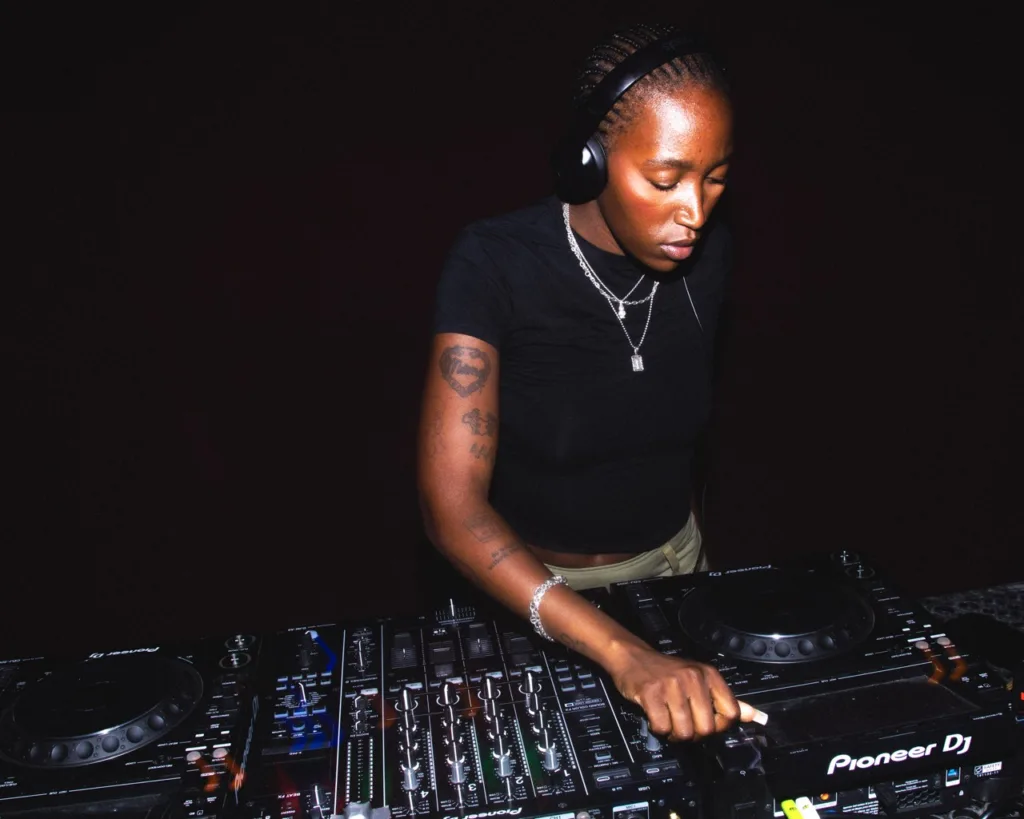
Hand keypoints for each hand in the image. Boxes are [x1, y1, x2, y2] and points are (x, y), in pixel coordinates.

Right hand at [606, 644, 750, 740]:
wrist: (633, 657)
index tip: (707, 723)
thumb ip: (726, 700)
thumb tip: (754, 716)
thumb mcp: (700, 680)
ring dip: (675, 734)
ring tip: (669, 721)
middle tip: (684, 725)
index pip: (731, 714)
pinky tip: (656, 716)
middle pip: (707, 728)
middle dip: (695, 734)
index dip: (719, 726)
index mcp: (709, 675)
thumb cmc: (667, 672)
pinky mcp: (651, 693)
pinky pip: (662, 727)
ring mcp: (671, 685)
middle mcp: (693, 677)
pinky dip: (659, 729)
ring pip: (685, 731)